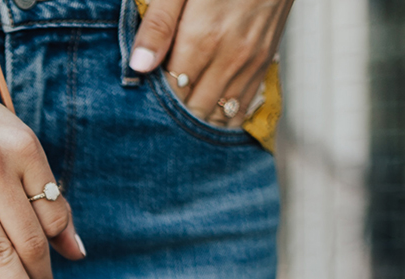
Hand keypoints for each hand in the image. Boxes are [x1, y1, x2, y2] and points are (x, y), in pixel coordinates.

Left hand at [129, 0, 293, 125]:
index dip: (154, 105)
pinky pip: (242, 106)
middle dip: (173, 120)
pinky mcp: (265, 60)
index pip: (171, 94)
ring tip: (177, 128)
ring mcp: (251, 61)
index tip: (140, 106)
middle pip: (194, 110)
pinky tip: (208, 121)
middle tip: (154, 122)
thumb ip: (159, 25)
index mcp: (202, 39)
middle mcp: (230, 57)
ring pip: (219, 114)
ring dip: (198, 123)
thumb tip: (139, 65)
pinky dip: (223, 119)